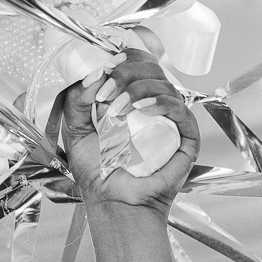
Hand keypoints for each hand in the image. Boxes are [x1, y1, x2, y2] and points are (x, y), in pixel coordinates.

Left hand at [61, 48, 198, 215]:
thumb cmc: (99, 172)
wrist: (114, 203)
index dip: (125, 58)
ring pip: (163, 85)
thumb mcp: (76, 131)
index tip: (106, 66)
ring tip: (116, 112)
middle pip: (151, 68)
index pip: (137, 64)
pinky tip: (144, 110)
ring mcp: (170, 119)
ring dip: (137, 91)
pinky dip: (161, 103)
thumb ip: (77, 101)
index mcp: (132, 99)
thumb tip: (93, 74)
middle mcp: (153, 105)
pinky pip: (179, 109)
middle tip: (105, 94)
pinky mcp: (185, 136)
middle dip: (125, 74)